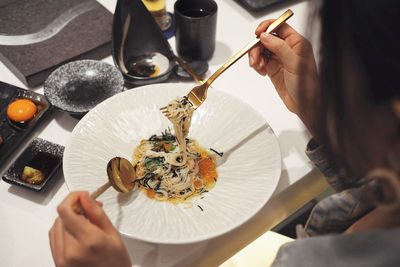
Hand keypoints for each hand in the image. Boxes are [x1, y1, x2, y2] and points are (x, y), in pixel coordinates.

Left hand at [49, 191, 130, 266]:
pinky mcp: (57, 262)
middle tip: (88, 210)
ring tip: (84, 223)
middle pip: (61, 217)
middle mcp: (71, 250)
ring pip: (55, 226)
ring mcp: (62, 258)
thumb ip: (96, 213)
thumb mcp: (112, 233)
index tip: (81, 195)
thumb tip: (85, 197)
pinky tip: (75, 233)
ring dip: (67, 220)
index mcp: (88, 240)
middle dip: (74, 209)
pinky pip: (54, 238)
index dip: (72, 197)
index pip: (65, 210)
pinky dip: (62, 231)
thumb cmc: (116, 261)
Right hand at [248, 20, 318, 135]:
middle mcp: (287, 48)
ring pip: (261, 50)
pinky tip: (261, 71)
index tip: (257, 34)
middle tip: (254, 58)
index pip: (279, 26)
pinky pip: (260, 61)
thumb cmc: (307, 84)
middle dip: (258, 47)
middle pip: (266, 38)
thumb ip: (279, 47)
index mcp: (297, 43)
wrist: (304, 104)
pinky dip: (257, 65)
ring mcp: (279, 58)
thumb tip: (265, 36)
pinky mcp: (273, 68)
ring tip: (257, 66)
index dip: (267, 27)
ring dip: (256, 56)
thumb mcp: (294, 63)